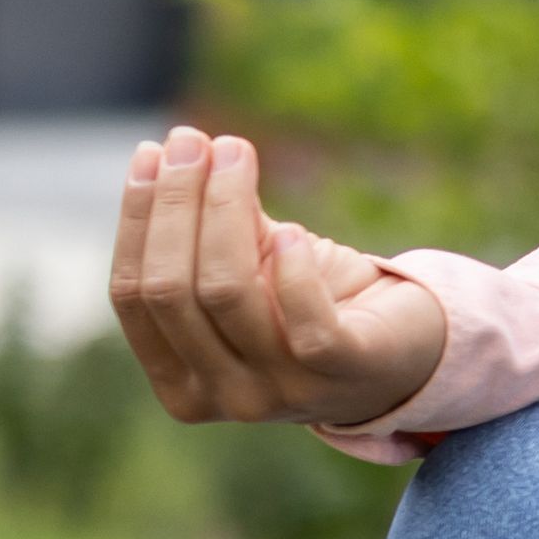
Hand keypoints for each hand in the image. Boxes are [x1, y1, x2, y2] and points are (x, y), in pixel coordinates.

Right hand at [108, 125, 450, 429]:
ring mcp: (281, 394)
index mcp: (179, 382)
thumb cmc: (313, 302)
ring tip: (236, 151)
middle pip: (171, 290)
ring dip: (226, 210)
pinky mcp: (341, 374)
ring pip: (228, 293)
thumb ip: (212, 226)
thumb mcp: (251, 265)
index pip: (133, 294)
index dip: (138, 218)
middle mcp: (221, 397)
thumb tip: (177, 149)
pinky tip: (293, 231)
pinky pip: (305, 322)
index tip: (153, 151)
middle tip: (191, 140)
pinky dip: (294, 270)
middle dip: (176, 205)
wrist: (405, 349)